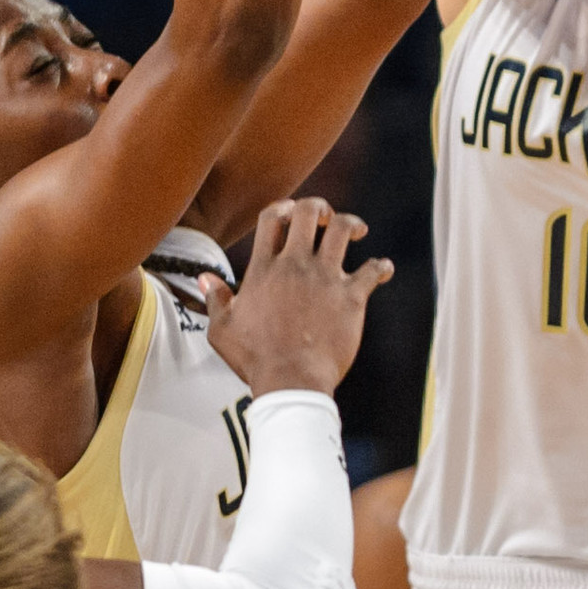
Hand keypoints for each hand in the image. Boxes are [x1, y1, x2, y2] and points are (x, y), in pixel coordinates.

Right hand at [201, 197, 391, 398]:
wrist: (291, 381)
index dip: (282, 208)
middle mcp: (295, 266)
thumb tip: (204, 278)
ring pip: (343, 229)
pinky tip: (382, 269)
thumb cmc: (255, 359)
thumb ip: (215, 299)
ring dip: (351, 224)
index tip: (290, 213)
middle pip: (309, 212)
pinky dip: (381, 267)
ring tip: (357, 230)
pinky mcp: (351, 296)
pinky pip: (373, 270)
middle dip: (319, 207)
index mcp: (264, 269)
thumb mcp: (222, 330)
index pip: (272, 219)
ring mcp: (325, 278)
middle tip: (325, 218)